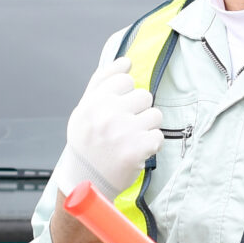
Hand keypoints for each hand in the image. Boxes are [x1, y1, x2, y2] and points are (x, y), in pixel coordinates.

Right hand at [52, 59, 162, 200]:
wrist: (86, 181)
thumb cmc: (87, 142)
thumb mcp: (84, 109)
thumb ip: (102, 82)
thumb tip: (126, 61)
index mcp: (93, 102)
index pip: (126, 80)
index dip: (125, 95)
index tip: (117, 110)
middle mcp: (107, 114)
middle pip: (144, 95)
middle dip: (138, 111)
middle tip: (124, 128)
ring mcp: (123, 131)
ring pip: (156, 114)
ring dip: (147, 127)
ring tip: (131, 139)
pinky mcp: (138, 149)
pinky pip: (159, 136)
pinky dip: (151, 145)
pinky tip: (136, 151)